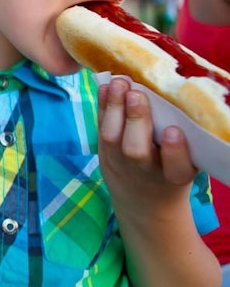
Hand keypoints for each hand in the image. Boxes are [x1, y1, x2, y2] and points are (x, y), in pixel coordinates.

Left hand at [97, 77, 197, 208]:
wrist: (145, 204)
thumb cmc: (171, 173)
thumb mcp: (186, 164)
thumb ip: (185, 143)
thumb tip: (177, 101)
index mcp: (176, 177)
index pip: (177, 167)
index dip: (175, 150)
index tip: (174, 131)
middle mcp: (146, 172)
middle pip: (136, 150)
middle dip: (136, 120)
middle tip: (136, 93)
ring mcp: (119, 165)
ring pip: (112, 139)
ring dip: (114, 108)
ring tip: (119, 82)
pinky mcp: (103, 156)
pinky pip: (100, 130)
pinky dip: (102, 108)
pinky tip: (105, 87)